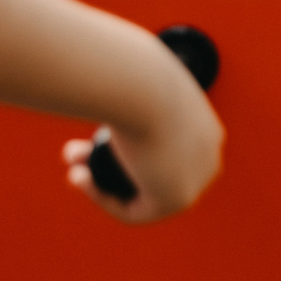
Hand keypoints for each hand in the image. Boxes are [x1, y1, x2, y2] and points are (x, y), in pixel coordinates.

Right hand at [60, 71, 223, 222]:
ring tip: (73, 169)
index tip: (91, 139)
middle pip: (152, 171)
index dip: (121, 148)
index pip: (162, 147)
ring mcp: (198, 177)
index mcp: (202, 123)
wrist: (141, 83)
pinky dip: (103, 198)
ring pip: (144, 193)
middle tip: (76, 155)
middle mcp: (207, 152)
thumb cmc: (130, 69)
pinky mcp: (179, 198)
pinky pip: (136, 211)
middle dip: (109, 167)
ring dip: (102, 185)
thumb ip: (121, 86)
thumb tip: (101, 84)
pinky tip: (80, 178)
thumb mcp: (126, 71)